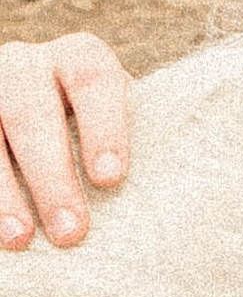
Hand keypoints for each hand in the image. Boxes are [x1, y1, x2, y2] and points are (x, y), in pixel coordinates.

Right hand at [0, 32, 133, 248]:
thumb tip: (172, 190)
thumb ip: (141, 138)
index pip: (93, 80)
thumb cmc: (96, 131)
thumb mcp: (118, 119)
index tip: (111, 179)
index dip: (103, 128)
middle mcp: (26, 64)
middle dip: (51, 176)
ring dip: (4, 192)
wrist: (42, 118)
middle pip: (32, 112)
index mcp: (78, 56)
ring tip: (22, 240)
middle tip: (71, 231)